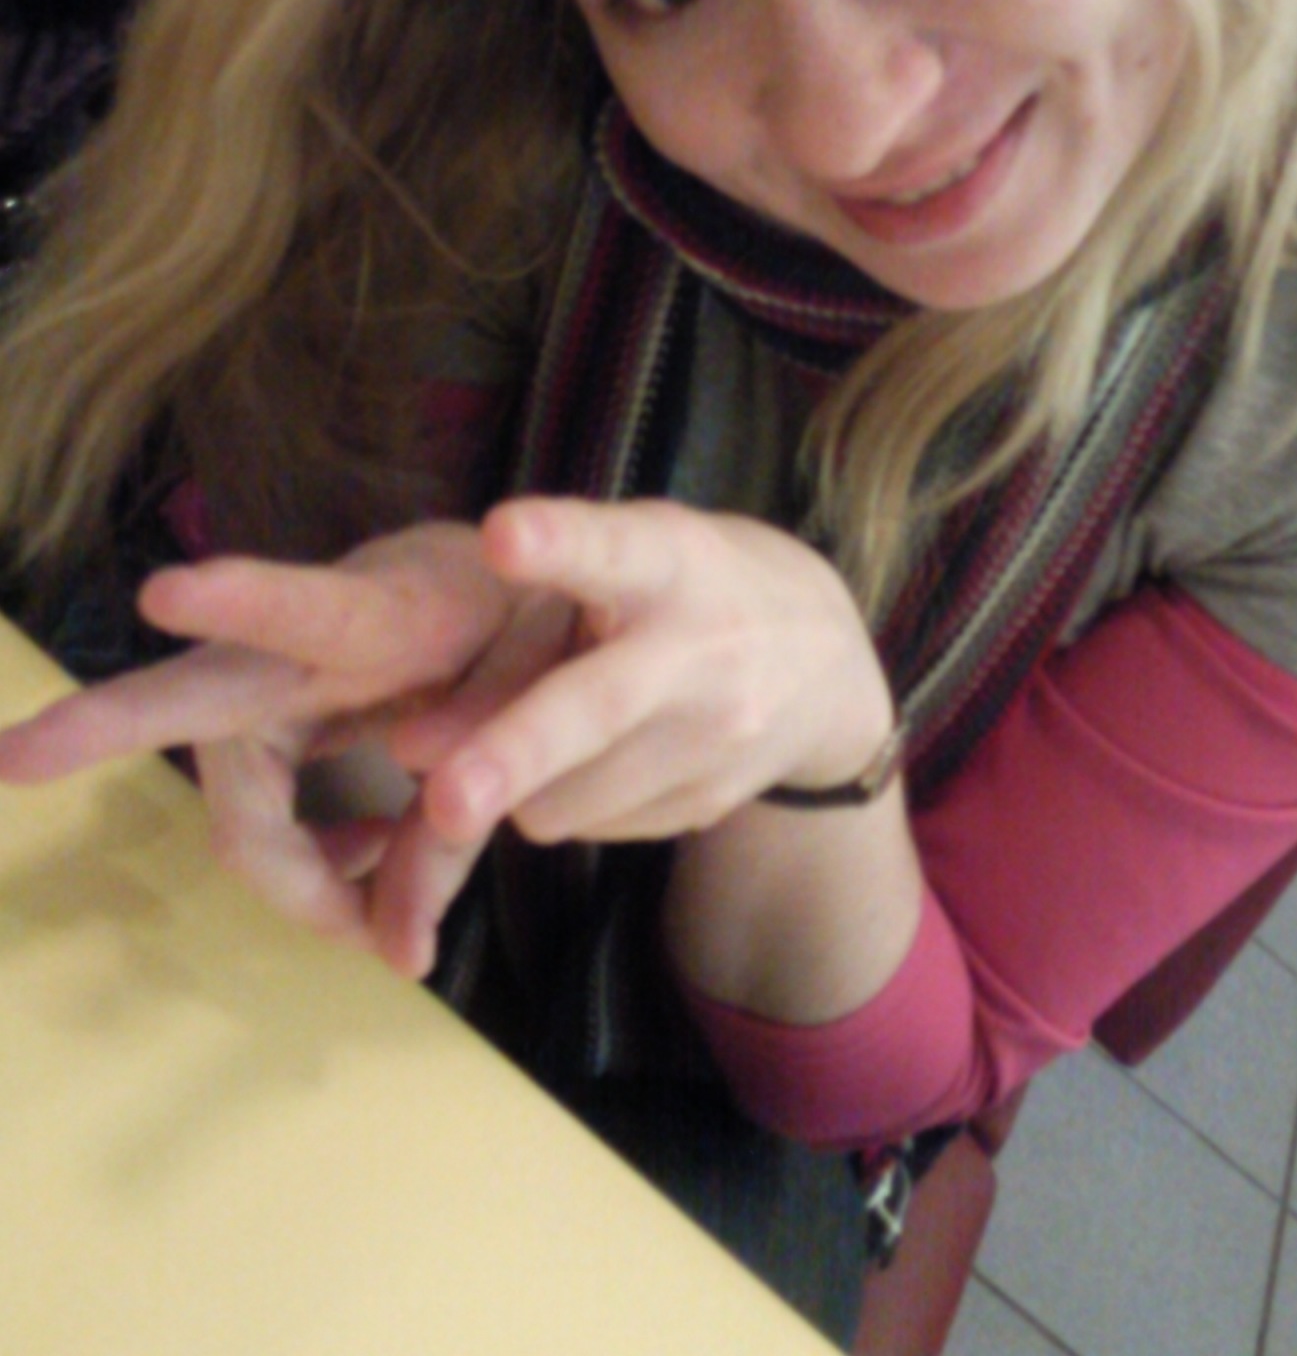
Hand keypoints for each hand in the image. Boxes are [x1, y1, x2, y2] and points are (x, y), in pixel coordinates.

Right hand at [0, 523, 579, 965]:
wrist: (523, 569)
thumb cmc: (529, 614)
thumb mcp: (541, 699)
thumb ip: (469, 816)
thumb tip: (400, 961)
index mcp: (382, 610)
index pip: (307, 605)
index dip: (239, 596)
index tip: (163, 589)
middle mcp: (303, 644)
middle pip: (195, 694)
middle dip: (106, 722)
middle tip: (12, 758)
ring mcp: (280, 681)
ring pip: (238, 804)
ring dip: (292, 874)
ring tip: (373, 909)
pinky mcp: (281, 718)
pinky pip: (264, 813)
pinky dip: (308, 863)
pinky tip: (369, 857)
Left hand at [371, 496, 894, 971]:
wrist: (825, 665)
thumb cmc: (683, 592)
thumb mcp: (617, 575)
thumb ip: (515, 642)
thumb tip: (408, 750)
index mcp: (669, 562)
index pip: (611, 549)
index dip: (557, 543)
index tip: (500, 534)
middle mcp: (701, 649)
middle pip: (595, 707)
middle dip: (516, 752)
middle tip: (442, 800)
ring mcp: (715, 736)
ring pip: (566, 797)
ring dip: (516, 785)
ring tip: (526, 740)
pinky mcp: (710, 804)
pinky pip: (589, 827)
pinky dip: (564, 802)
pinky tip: (594, 759)